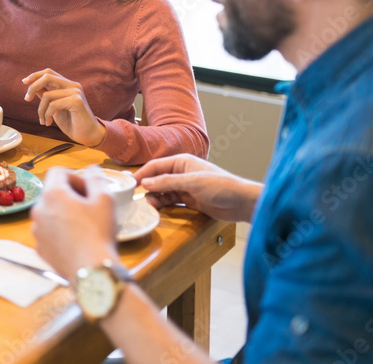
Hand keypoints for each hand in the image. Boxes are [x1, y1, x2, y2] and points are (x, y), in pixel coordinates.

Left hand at [22, 69, 105, 145]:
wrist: (88, 135)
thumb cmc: (72, 122)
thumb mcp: (54, 108)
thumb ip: (46, 96)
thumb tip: (33, 87)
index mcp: (68, 85)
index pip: (49, 72)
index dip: (35, 75)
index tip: (24, 82)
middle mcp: (73, 85)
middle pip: (47, 76)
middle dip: (33, 87)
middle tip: (26, 99)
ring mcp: (76, 92)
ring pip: (47, 95)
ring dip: (40, 110)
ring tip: (43, 120)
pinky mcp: (76, 101)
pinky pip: (53, 105)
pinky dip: (47, 115)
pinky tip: (48, 123)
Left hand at [32, 167, 119, 279]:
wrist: (91, 271)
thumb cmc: (99, 232)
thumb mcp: (104, 199)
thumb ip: (95, 179)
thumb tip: (91, 169)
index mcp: (52, 193)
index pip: (58, 171)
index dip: (75, 176)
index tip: (88, 188)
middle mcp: (38, 209)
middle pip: (52, 192)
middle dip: (70, 194)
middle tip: (89, 206)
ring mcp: (36, 229)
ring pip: (49, 212)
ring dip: (64, 213)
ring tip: (84, 224)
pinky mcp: (39, 247)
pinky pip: (48, 231)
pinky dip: (59, 230)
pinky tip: (76, 239)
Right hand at [134, 154, 262, 222]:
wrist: (241, 203)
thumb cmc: (221, 186)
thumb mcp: (192, 182)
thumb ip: (168, 182)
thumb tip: (146, 182)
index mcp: (182, 162)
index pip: (155, 166)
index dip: (142, 174)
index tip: (130, 184)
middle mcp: (181, 173)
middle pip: (157, 179)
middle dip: (148, 188)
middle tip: (139, 199)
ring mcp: (185, 187)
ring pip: (162, 191)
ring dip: (155, 198)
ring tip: (150, 206)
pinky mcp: (189, 200)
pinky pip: (171, 201)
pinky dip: (163, 205)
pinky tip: (158, 210)